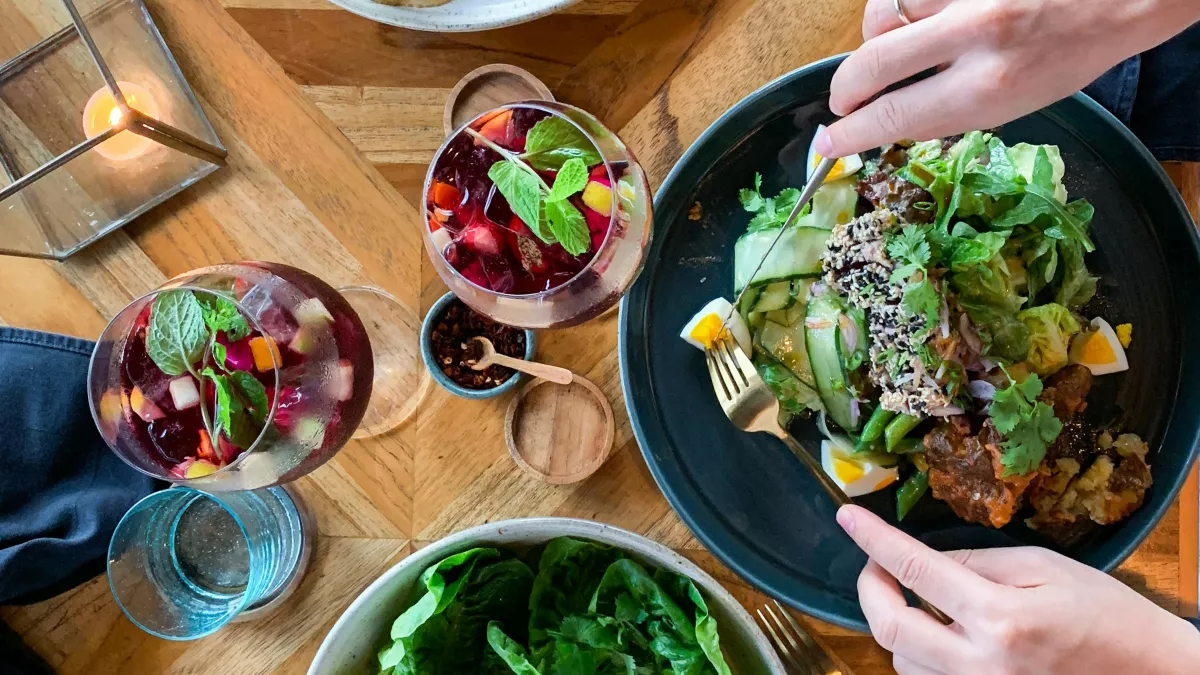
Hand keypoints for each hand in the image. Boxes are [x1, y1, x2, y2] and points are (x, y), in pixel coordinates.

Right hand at [816, 0, 1199, 156]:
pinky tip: (921, 15)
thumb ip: (950, 110)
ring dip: (880, 34)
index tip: (829, 144)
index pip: (895, 115)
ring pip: (884, 12)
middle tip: (844, 101)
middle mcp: (974, 35)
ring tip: (900, 44)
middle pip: (872, 61)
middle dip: (845, 87)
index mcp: (989, 86)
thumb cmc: (1071, 53)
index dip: (850, 134)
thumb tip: (889, 119)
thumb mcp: (1015, 103)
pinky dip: (905, 5)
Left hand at [836, 504, 1199, 674]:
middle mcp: (981, 665)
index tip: (848, 516)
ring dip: (894, 624)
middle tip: (875, 564)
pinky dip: (918, 655)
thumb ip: (978, 562)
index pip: (915, 570)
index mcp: (1000, 618)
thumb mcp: (1044, 568)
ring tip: (913, 597)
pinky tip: (935, 632)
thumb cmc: (1105, 615)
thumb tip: (926, 559)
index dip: (874, 540)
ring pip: (902, 661)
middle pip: (891, 627)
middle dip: (871, 588)